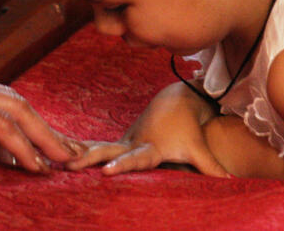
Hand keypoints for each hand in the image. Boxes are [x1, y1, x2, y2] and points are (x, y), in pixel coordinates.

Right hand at [0, 40, 85, 172]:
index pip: (0, 104)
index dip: (22, 126)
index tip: (34, 149)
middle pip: (22, 107)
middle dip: (47, 131)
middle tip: (70, 153)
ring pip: (23, 115)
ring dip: (48, 140)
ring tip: (68, 162)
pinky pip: (4, 128)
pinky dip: (25, 147)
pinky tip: (37, 166)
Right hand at [65, 81, 228, 176]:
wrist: (177, 101)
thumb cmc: (189, 129)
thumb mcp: (200, 148)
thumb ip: (212, 167)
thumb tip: (231, 182)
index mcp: (150, 147)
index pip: (134, 159)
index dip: (121, 166)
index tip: (105, 172)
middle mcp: (132, 143)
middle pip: (107, 151)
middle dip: (88, 158)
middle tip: (67, 165)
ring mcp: (123, 141)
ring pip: (97, 147)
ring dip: (76, 154)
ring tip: (53, 162)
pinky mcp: (119, 141)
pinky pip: (95, 146)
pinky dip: (78, 150)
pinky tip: (58, 156)